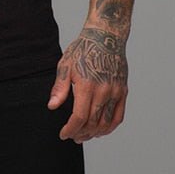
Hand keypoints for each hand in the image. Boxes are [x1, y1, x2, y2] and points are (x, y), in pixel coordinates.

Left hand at [47, 26, 128, 143]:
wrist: (106, 36)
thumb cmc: (83, 49)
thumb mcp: (66, 65)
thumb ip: (59, 88)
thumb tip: (52, 106)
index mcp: (86, 86)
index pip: (79, 117)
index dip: (70, 129)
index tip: (63, 134)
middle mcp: (103, 91)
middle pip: (92, 123)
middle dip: (81, 133)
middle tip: (73, 137)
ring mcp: (115, 92)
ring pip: (106, 123)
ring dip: (95, 133)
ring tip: (85, 135)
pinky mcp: (123, 91)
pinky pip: (118, 116)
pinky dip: (110, 127)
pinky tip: (101, 130)